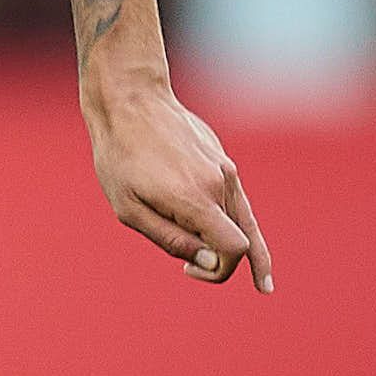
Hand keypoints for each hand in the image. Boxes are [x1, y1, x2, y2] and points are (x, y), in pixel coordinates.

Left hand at [86, 74, 275, 292]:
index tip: (188, 268)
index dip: (219, 270)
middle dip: (223, 260)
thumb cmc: (121, 158)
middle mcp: (221, 184)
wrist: (132, 101)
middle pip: (242, 239)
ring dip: (232, 241)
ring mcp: (226, 169)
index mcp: (197, 199)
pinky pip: (234, 200)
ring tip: (254, 273)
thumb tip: (209, 262)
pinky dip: (235, 222)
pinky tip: (234, 237)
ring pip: (243, 219)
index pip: (234, 249)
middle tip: (192, 269)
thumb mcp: (129, 209)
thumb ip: (170, 239)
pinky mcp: (222, 160)